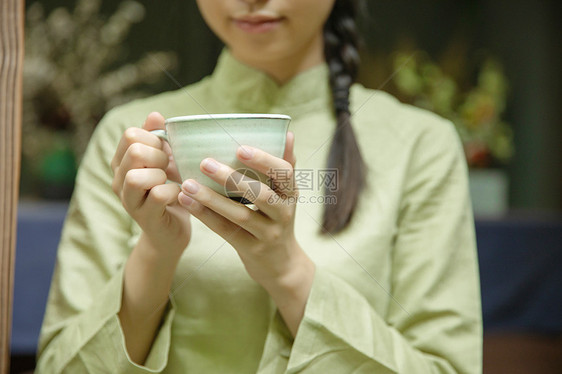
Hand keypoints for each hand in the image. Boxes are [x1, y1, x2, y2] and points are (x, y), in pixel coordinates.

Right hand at [111, 112, 190, 256]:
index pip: (131, 134)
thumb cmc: (170, 192)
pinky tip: (180, 195)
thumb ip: (158, 139)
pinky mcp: (145, 218)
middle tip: (169, 167)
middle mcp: (119, 181)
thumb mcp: (164, 163)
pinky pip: (158, 196)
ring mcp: (129, 201)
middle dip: (159, 155)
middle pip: (134, 151)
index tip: (166, 152)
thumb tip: (155, 115)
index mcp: (121, 163)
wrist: (171, 232)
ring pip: (137, 177)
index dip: (155, 138)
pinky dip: (175, 192)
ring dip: (161, 175)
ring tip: (171, 181)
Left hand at [177, 132, 313, 334]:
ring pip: (240, 214)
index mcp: (291, 193)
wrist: (282, 265)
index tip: (240, 148)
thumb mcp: (286, 195)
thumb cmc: (277, 220)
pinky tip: (186, 201)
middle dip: (233, 177)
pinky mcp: (252, 250)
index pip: (284, 173)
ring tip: (187, 183)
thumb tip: (288, 133)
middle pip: (261, 194)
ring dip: (212, 198)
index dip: (264, 160)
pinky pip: (226, 231)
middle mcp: (284, 213)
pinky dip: (205, 216)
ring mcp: (269, 234)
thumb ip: (284, 166)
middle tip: (205, 162)